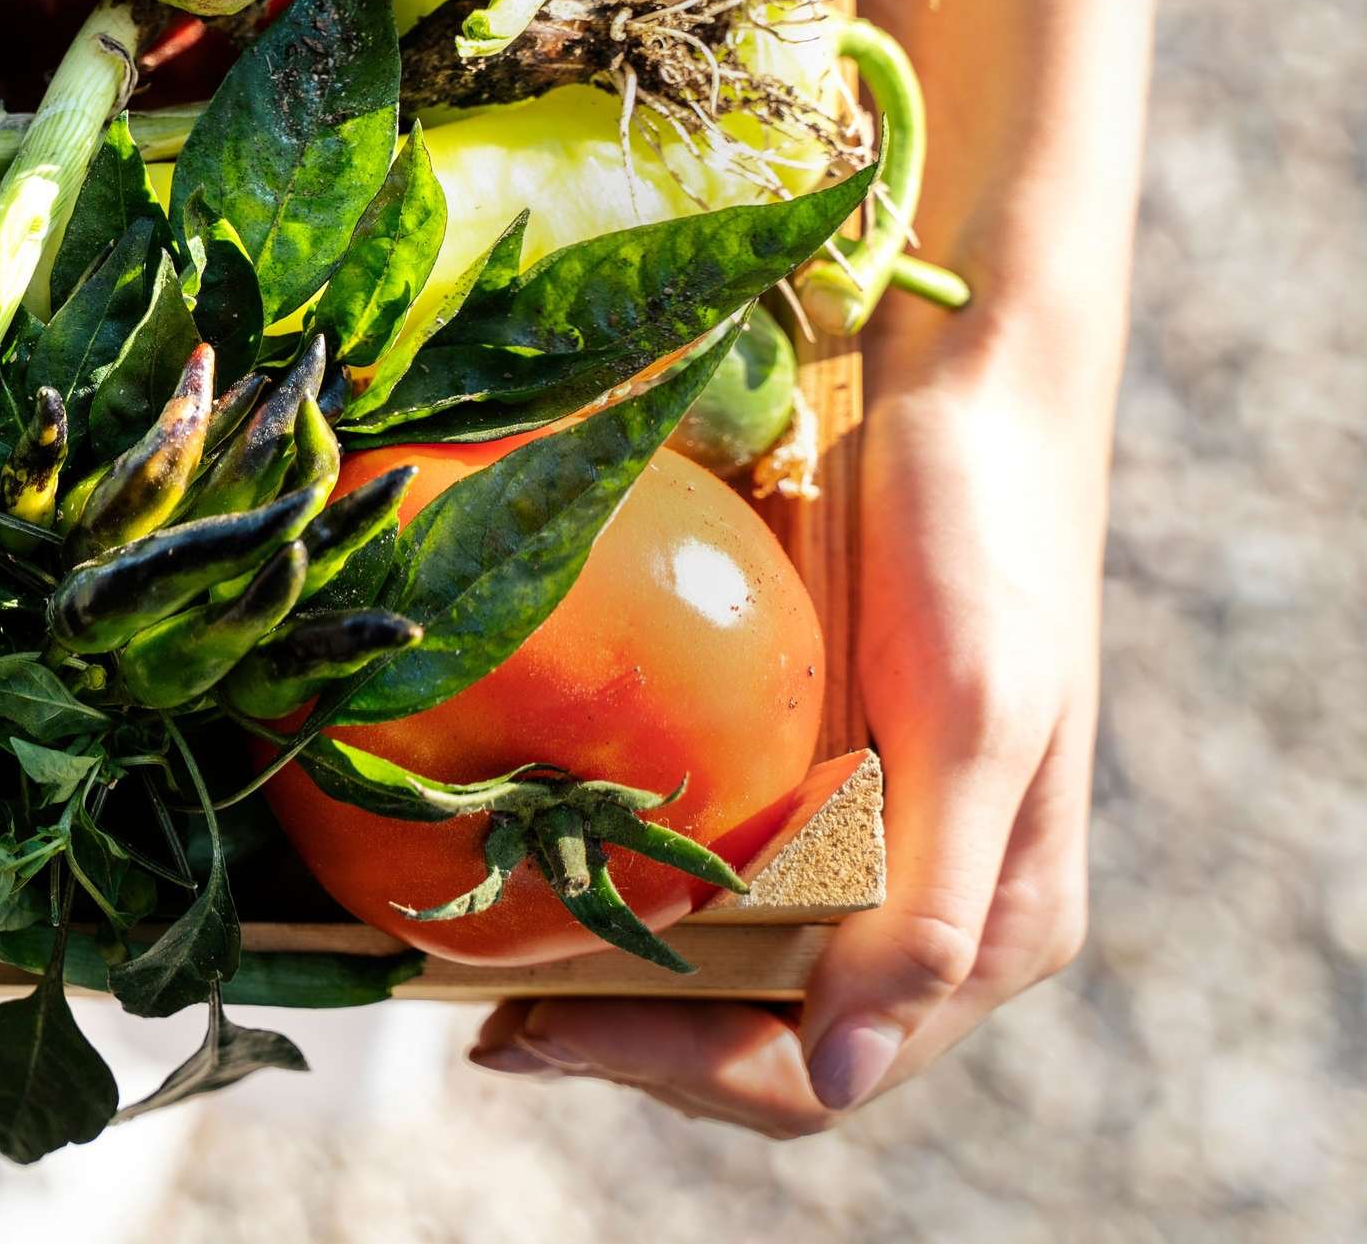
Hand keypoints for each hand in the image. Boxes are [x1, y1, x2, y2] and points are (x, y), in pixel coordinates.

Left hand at [468, 313, 1103, 1130]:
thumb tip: (842, 1077)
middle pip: (755, 1042)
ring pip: (721, 973)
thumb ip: (928, 905)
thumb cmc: (984, 543)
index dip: (674, 1069)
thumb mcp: (972, 715)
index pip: (811, 1077)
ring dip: (611, 986)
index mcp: (990, 931)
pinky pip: (710, 875)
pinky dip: (626, 893)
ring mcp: (858, 844)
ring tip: (482, 965)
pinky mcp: (801, 772)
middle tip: (482, 1014)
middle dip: (623, 1043)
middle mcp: (923, 912)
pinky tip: (539, 863)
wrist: (968, 395)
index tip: (538, 1029)